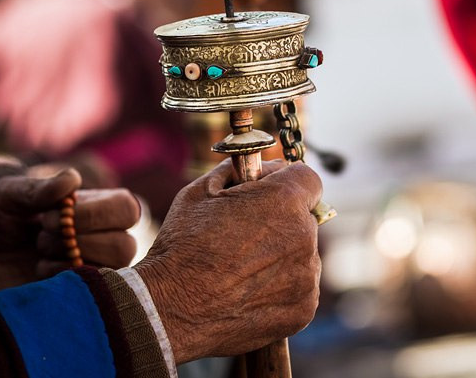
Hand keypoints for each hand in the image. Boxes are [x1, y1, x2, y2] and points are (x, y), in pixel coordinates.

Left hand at [0, 163, 139, 292]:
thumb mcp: (9, 196)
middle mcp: (105, 238)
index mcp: (98, 207)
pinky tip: (39, 272)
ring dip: (71, 261)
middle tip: (42, 237)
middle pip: (125, 245)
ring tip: (40, 253)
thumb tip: (72, 180)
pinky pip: (91, 293)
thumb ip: (39, 187)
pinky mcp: (80, 294)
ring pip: (112, 271)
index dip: (94, 215)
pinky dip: (62, 280)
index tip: (48, 217)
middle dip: (79, 242)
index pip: (127, 209)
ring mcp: (95, 269)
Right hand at [135, 159, 322, 363]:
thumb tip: (265, 165)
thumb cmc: (182, 247)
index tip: (270, 195)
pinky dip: (282, 287)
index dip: (287, 184)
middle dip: (282, 221)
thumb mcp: (202, 191)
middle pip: (305, 218)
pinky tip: (249, 291)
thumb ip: (241, 170)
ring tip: (242, 268)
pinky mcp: (304, 307)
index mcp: (284, 200)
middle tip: (247, 236)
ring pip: (303, 254)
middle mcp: (304, 235)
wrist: (169, 310)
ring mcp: (306, 274)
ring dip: (283, 256)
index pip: (307, 179)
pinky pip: (300, 287)